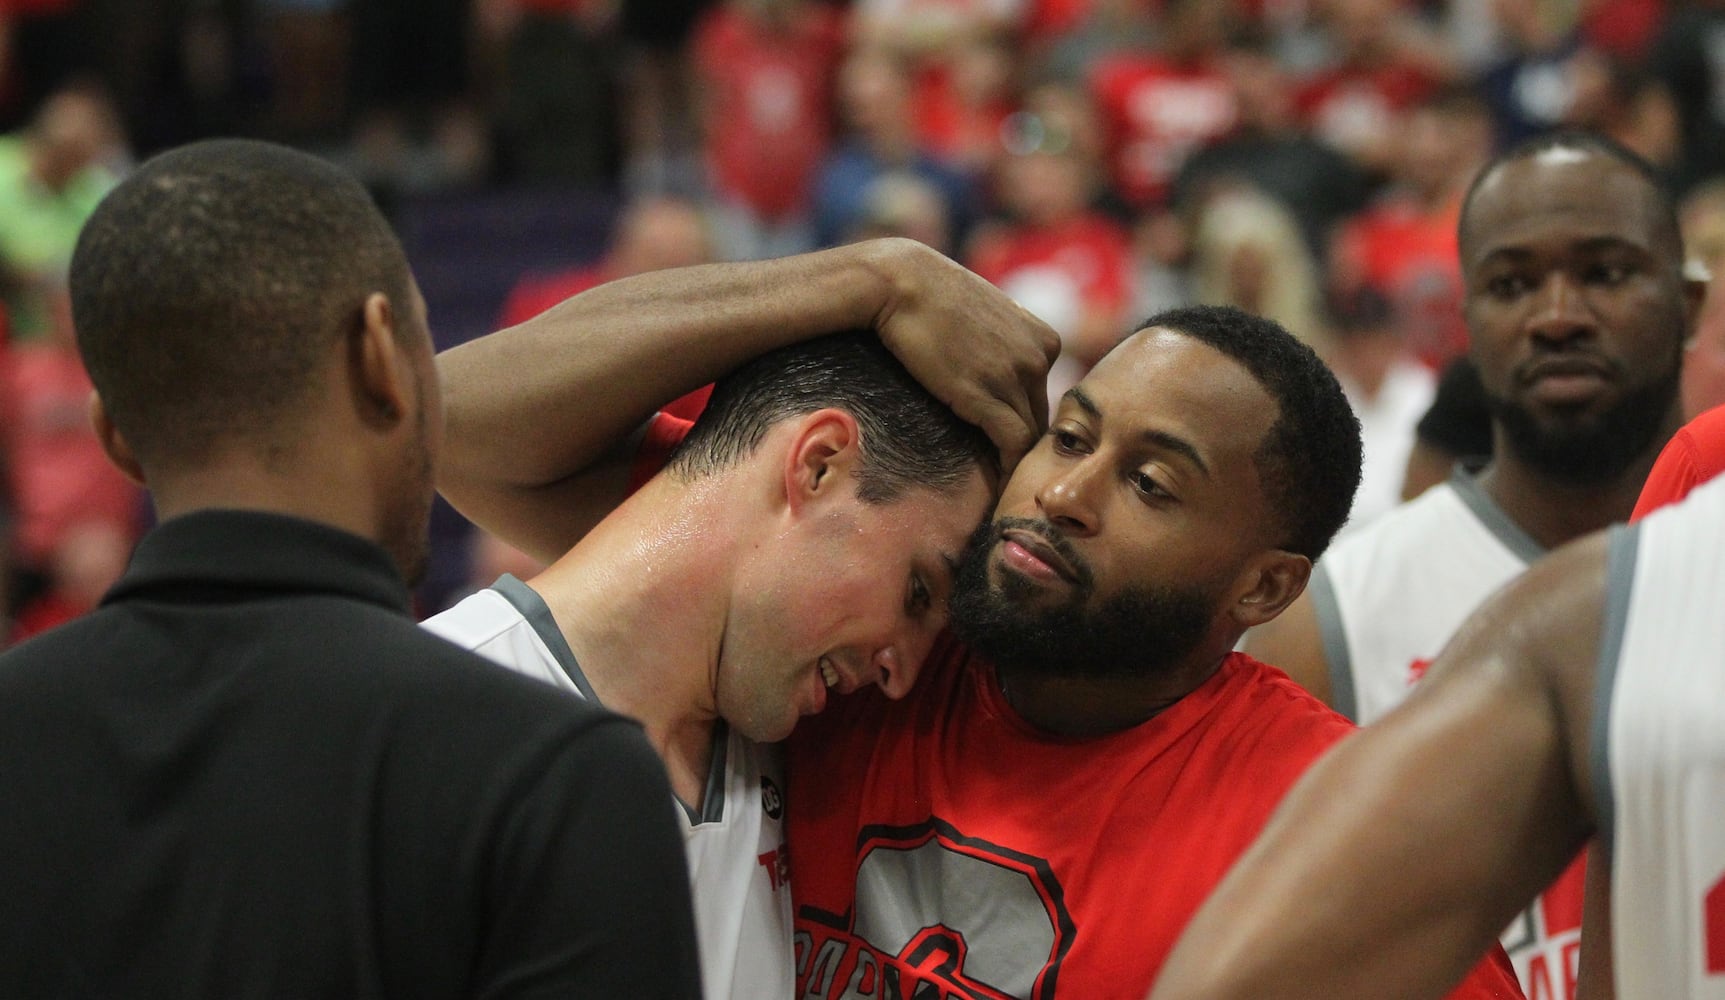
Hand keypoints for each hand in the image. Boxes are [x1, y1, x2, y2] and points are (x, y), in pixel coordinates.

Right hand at [857, 239, 1061, 472]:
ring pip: (1030, 437)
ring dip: (1016, 467)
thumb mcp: (980, 318)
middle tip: (1008, 481)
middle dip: (1024, 450)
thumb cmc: (926, 295)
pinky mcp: (989, 394)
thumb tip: (982, 375)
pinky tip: (994, 490)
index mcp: (1043, 339)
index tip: (1006, 450)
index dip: (1025, 425)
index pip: (1043, 397)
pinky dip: (1006, 471)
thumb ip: (995, 347)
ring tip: (1002, 493)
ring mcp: (1017, 375)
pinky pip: (1013, 444)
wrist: (899, 281)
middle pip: (1039, 419)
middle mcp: (1040, 356)